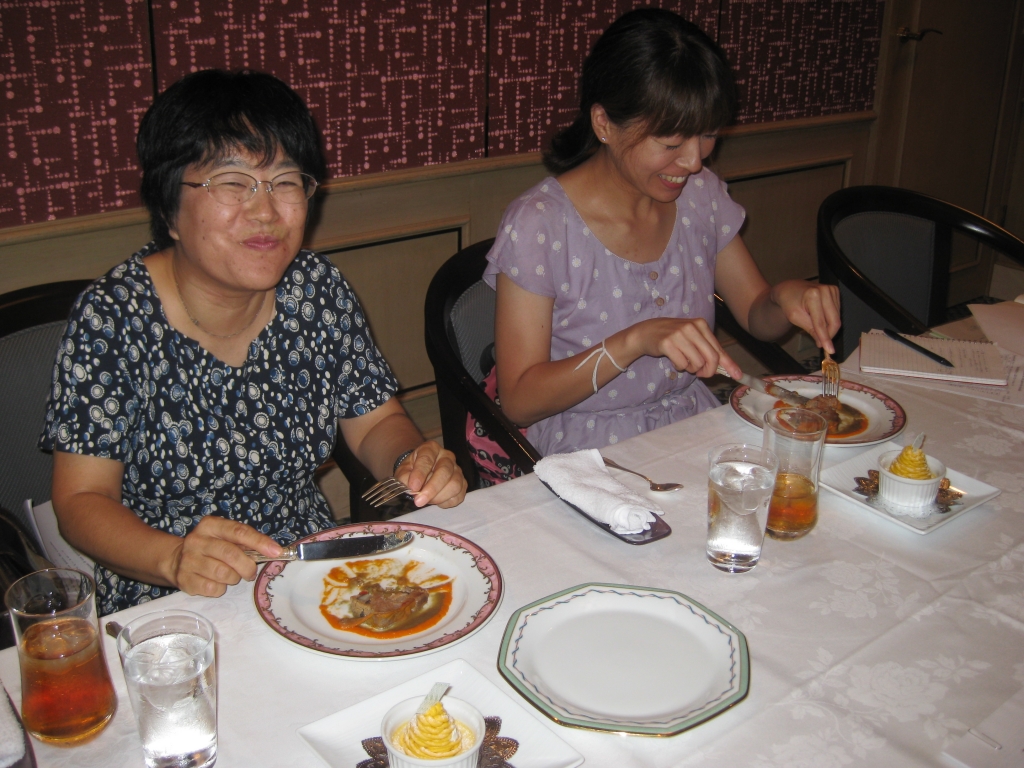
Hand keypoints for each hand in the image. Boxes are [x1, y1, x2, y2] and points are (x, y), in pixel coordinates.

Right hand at [166, 516, 281, 596]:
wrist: (176, 560)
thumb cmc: (211, 547)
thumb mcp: (225, 537)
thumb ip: (245, 541)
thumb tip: (274, 551)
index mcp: (210, 525)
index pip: (239, 531)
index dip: (259, 542)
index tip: (276, 552)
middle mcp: (197, 540)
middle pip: (231, 554)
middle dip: (247, 566)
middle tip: (251, 572)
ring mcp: (188, 560)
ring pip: (223, 574)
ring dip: (234, 578)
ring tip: (231, 575)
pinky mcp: (185, 579)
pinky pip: (213, 588)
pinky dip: (221, 588)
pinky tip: (217, 582)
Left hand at [395, 440, 467, 508]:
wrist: (421, 474)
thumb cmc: (412, 470)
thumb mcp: (403, 471)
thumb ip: (404, 478)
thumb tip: (412, 489)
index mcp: (431, 448)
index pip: (427, 459)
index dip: (420, 474)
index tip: (413, 487)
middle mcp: (447, 456)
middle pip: (445, 471)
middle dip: (432, 488)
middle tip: (419, 501)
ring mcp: (457, 470)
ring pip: (455, 485)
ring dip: (439, 497)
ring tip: (427, 501)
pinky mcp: (463, 483)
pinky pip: (459, 496)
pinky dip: (447, 502)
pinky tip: (437, 501)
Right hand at [624, 317, 740, 378]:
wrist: (647, 332)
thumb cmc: (673, 337)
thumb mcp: (693, 338)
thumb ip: (709, 350)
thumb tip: (729, 368)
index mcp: (701, 324)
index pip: (718, 349)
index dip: (728, 364)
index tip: (738, 376)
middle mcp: (692, 328)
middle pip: (711, 358)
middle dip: (708, 371)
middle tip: (701, 374)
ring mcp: (679, 335)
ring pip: (697, 363)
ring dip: (691, 368)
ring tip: (684, 361)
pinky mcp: (667, 343)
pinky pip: (682, 364)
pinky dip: (680, 367)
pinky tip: (674, 359)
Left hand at [770, 280, 840, 353]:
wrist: (789, 289)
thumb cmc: (789, 303)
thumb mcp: (795, 318)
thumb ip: (810, 330)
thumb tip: (823, 344)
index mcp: (813, 295)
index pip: (821, 322)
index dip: (825, 338)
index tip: (830, 350)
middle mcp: (825, 290)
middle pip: (834, 320)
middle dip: (829, 334)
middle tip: (823, 344)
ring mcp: (832, 289)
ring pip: (837, 317)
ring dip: (829, 327)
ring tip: (815, 325)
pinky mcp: (835, 291)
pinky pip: (837, 312)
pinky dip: (830, 319)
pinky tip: (820, 317)